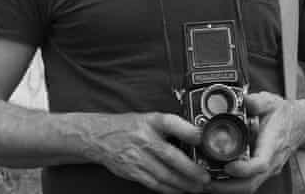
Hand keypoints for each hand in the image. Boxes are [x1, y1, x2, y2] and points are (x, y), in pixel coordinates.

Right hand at [89, 112, 210, 193]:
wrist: (99, 137)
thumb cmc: (129, 127)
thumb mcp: (150, 118)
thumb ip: (171, 127)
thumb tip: (197, 137)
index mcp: (151, 121)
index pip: (170, 123)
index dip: (187, 130)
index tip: (202, 138)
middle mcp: (143, 138)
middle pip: (170, 156)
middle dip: (190, 169)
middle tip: (205, 177)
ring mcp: (136, 157)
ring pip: (163, 174)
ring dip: (183, 183)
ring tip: (197, 188)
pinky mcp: (132, 171)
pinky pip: (153, 183)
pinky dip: (168, 189)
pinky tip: (180, 191)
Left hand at [208, 92, 302, 193]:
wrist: (301, 124)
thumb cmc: (283, 114)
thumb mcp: (270, 102)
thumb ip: (256, 101)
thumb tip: (242, 99)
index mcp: (273, 143)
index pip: (261, 163)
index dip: (244, 168)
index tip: (228, 166)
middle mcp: (271, 161)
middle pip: (251, 183)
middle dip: (228, 187)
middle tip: (206, 181)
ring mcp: (267, 169)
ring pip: (249, 186)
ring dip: (227, 188)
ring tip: (205, 182)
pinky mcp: (262, 172)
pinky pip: (247, 183)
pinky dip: (231, 185)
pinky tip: (214, 178)